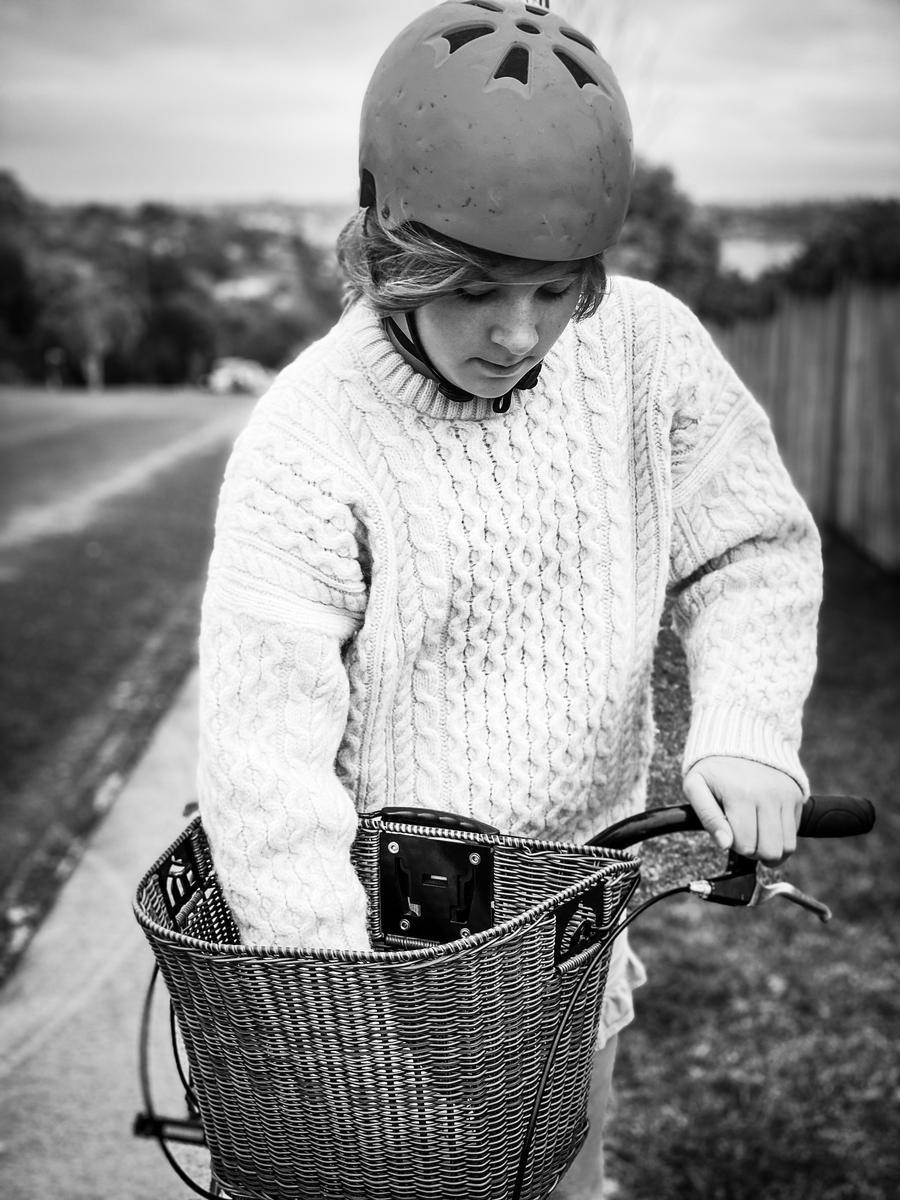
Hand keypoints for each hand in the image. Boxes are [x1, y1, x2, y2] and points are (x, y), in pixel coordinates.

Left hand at [682, 756, 802, 866]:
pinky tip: (766, 825)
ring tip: (755, 835)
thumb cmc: (713, 768)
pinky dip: (781, 837)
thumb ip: (707, 817)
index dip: (735, 846)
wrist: (740, 736)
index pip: (746, 845)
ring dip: (770, 849)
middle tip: (743, 836)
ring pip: (787, 847)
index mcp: (740, 795)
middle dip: (754, 851)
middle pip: (770, 851)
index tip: (728, 833)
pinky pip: (795, 833)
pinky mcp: (797, 795)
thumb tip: (725, 844)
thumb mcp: (695, 786)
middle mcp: (768, 796)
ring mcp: (785, 796)